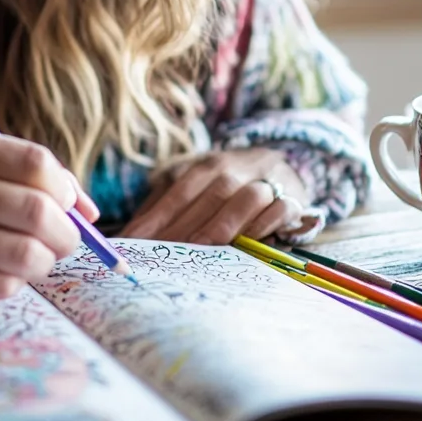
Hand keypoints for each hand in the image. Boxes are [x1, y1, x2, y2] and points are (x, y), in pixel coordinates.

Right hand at [0, 122, 98, 300]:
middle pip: (34, 209)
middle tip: (66, 242)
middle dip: (66, 233)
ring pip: (21, 252)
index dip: (67, 189)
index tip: (72, 207)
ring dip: (45, 262)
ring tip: (39, 261)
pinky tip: (6, 276)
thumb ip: (24, 176)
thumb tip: (90, 212)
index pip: (33, 163)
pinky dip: (16, 283)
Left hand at [121, 147, 316, 244]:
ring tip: (199, 249)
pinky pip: (279, 208)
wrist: (281, 165)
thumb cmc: (228, 186)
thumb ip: (164, 207)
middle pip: (208, 195)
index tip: (133, 243)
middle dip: (185, 227)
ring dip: (221, 224)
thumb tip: (128, 236)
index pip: (177, 191)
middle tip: (163, 255)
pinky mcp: (292, 197)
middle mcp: (235, 168)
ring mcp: (265, 180)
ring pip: (244, 197)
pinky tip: (246, 242)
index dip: (155, 218)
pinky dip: (263, 224)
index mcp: (206, 165)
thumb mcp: (196, 186)